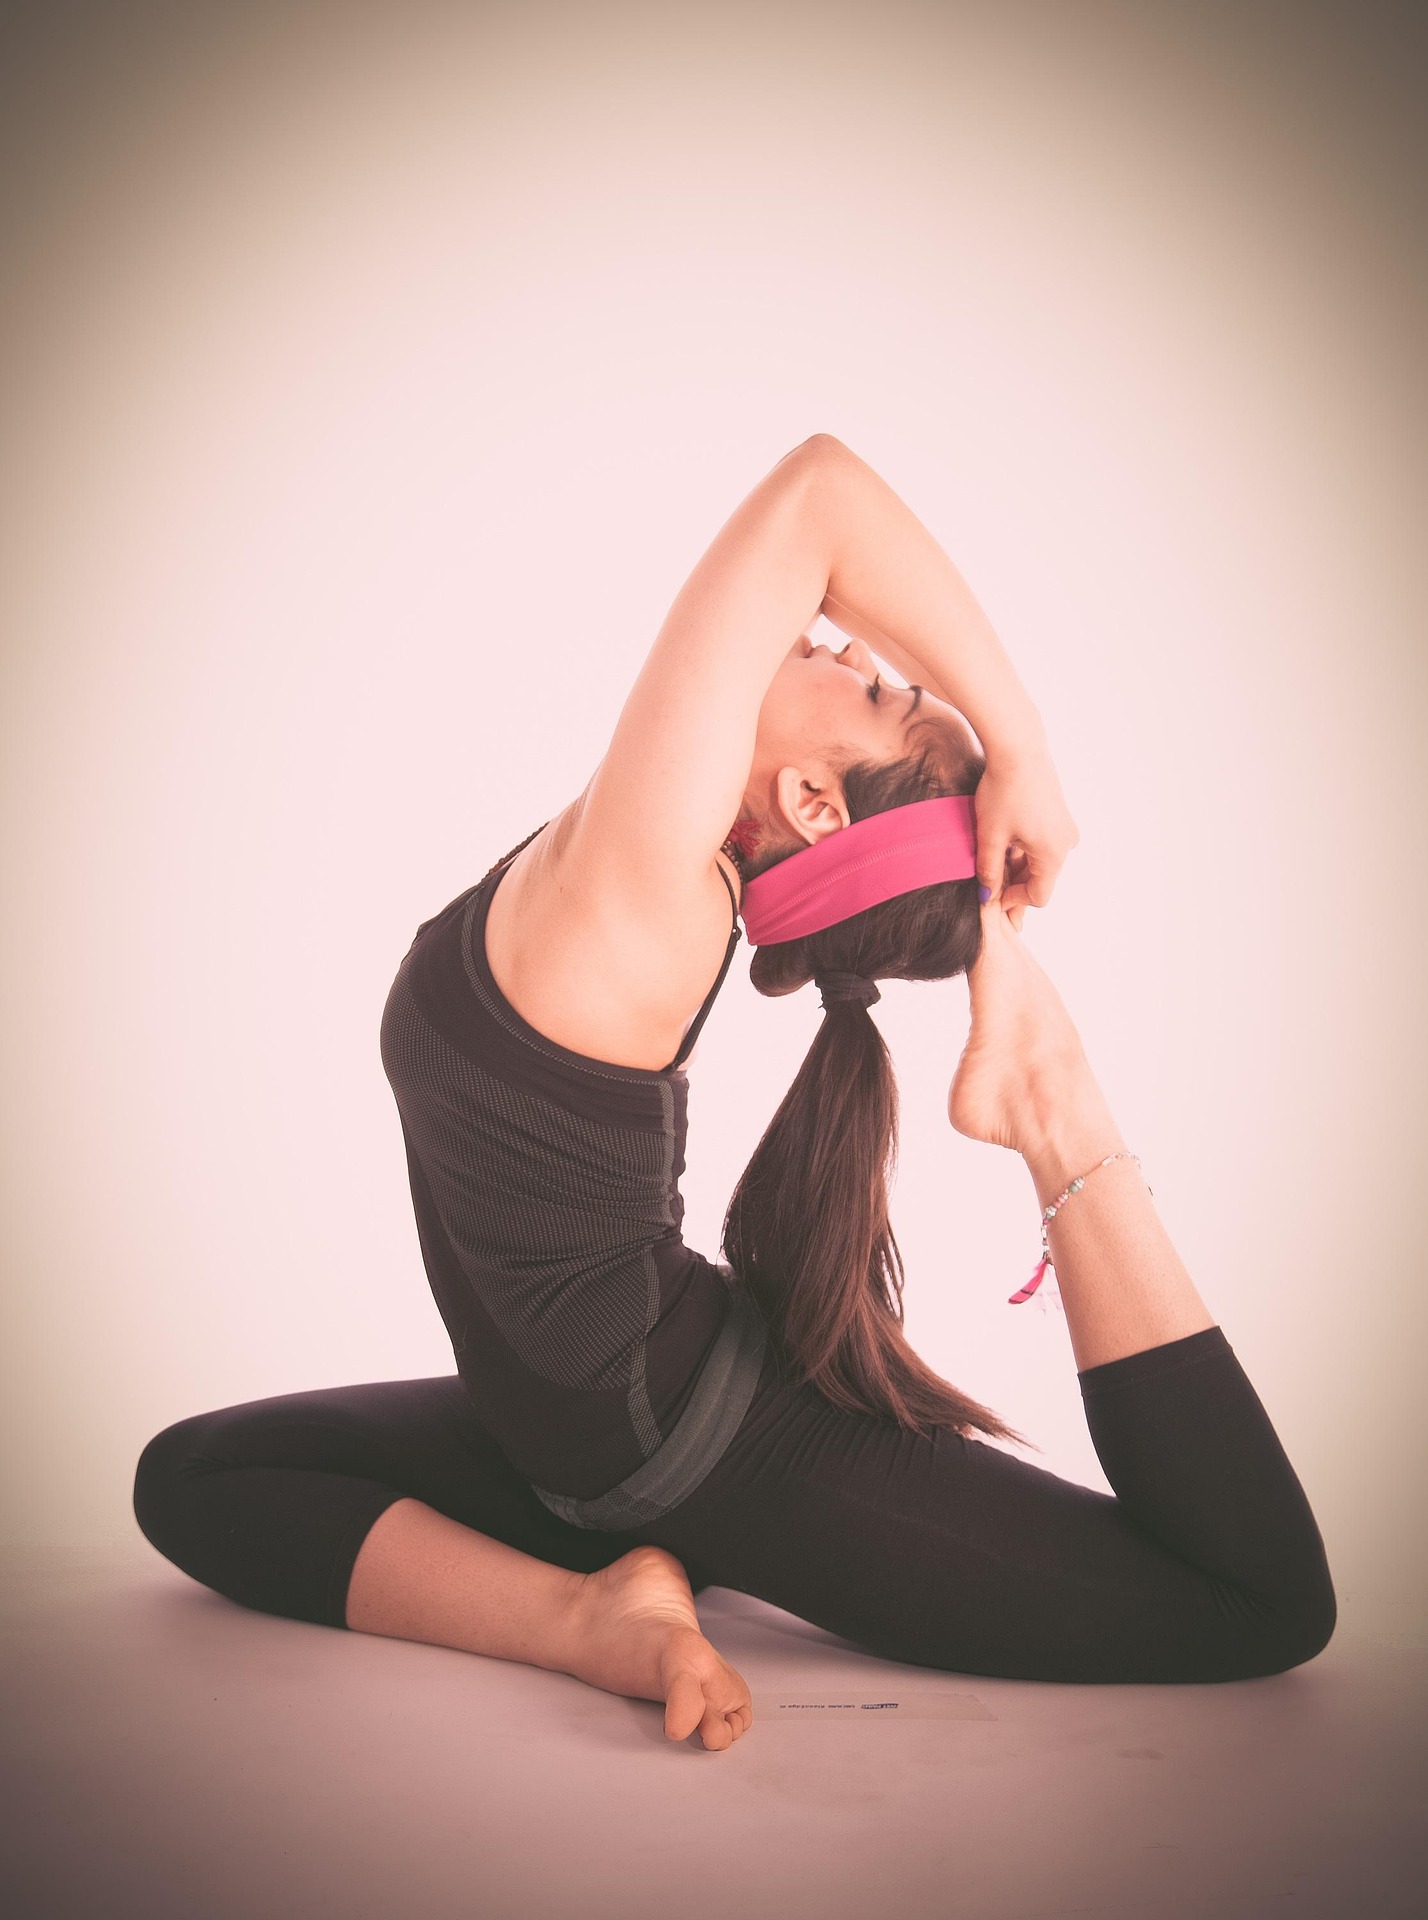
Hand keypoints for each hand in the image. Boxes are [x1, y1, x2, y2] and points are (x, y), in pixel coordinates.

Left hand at [973, 743, 1078, 911]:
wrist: (1018, 747)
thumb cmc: (1004, 790)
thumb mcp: (990, 835)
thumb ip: (989, 871)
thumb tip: (986, 896)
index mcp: (1053, 854)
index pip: (1038, 896)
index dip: (1012, 901)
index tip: (989, 895)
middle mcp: (1065, 843)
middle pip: (1040, 879)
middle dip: (1013, 884)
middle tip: (986, 884)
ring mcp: (1064, 828)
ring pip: (1038, 860)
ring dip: (1016, 866)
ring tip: (989, 860)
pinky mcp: (1058, 815)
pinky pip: (1041, 843)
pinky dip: (1022, 849)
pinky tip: (1001, 843)